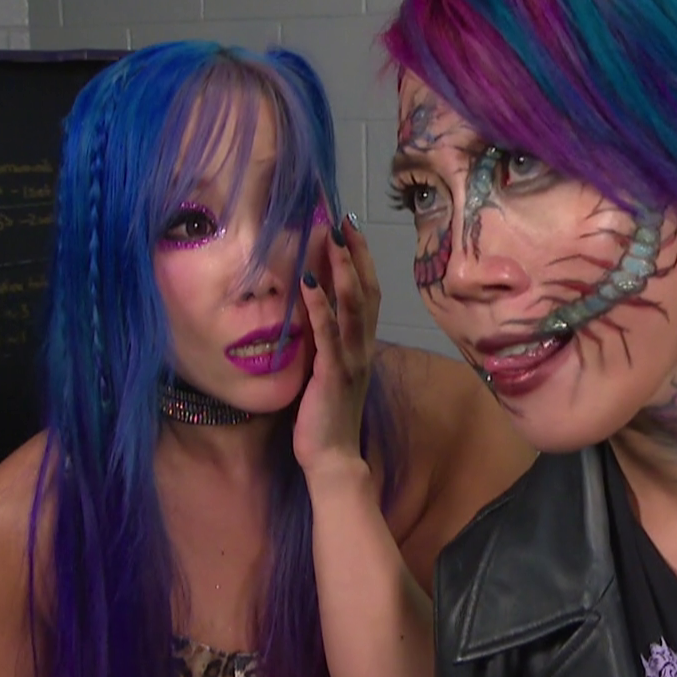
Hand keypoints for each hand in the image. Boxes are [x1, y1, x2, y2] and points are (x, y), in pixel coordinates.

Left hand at [294, 213, 381, 479]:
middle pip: (366, 291)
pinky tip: (308, 284)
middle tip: (344, 219)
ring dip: (342, 270)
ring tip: (332, 239)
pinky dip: (319, 307)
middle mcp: (363, 347)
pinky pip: (328, 336)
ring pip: (352, 307)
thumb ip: (328, 339)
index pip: (367, 292)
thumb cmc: (327, 414)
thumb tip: (313, 306)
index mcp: (362, 344)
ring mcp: (351, 360)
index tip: (349, 226)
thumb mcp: (329, 367)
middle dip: (356, 253)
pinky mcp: (333, 375)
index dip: (361, 258)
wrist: (333, 458)